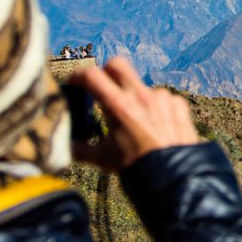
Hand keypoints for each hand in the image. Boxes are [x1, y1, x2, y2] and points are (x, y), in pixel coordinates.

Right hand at [68, 57, 199, 170]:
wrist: (173, 177)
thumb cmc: (136, 167)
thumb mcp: (103, 159)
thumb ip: (80, 149)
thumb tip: (64, 146)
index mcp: (118, 106)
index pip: (92, 75)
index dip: (79, 76)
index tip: (76, 83)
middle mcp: (140, 96)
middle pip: (118, 64)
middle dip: (107, 71)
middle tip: (104, 86)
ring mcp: (162, 98)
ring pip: (142, 85)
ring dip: (136, 96)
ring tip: (137, 118)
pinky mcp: (178, 104)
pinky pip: (164, 98)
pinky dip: (157, 107)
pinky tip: (157, 123)